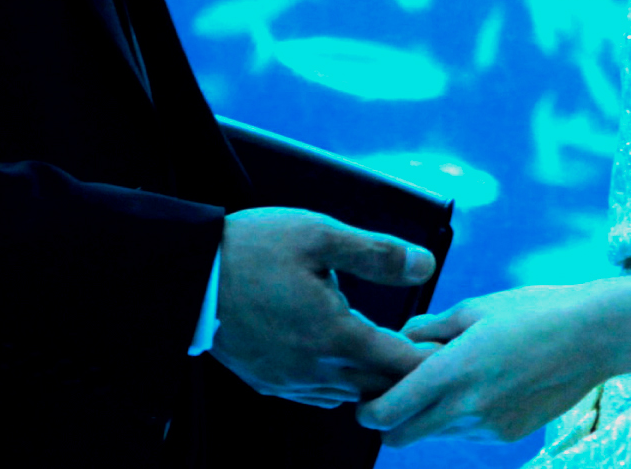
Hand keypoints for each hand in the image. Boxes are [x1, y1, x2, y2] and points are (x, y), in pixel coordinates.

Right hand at [209, 207, 436, 407]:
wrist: (188, 277)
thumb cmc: (252, 248)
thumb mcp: (319, 234)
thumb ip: (376, 253)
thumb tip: (426, 265)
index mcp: (334, 335)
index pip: (400, 365)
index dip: (427, 357)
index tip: (442, 345)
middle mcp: (314, 369)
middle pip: (377, 387)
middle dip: (401, 370)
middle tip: (419, 346)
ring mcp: (288, 382)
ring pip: (347, 394)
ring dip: (368, 377)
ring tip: (381, 348)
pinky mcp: (266, 383)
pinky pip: (315, 396)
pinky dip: (336, 382)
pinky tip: (336, 356)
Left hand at [355, 283, 617, 445]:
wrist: (592, 337)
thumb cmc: (533, 311)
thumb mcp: (475, 307)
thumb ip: (430, 328)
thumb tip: (400, 339)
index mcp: (451, 372)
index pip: (388, 411)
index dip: (367, 410)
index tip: (364, 399)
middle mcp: (466, 408)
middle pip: (402, 436)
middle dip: (389, 421)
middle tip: (397, 392)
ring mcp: (488, 427)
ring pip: (435, 435)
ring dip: (429, 416)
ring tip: (450, 377)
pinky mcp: (508, 434)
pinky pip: (468, 432)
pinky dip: (462, 416)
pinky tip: (483, 384)